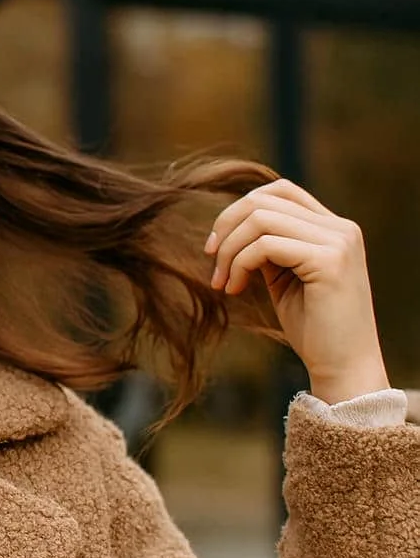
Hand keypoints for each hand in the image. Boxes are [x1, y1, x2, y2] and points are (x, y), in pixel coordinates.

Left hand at [205, 179, 389, 404]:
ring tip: (223, 282)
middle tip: (213, 263)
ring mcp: (338, 242)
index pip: (279, 191)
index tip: (216, 246)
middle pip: (263, 200)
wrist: (344, 367)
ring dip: (230, 250)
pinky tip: (235, 289)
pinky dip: (240, 264)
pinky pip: (264, 245)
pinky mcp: (329, 261)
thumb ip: (268, 245)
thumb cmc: (313, 326)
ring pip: (260, 219)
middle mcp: (341, 228)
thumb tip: (231, 223)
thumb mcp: (285, 276)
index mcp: (334, 228)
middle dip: (226, 228)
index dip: (239, 210)